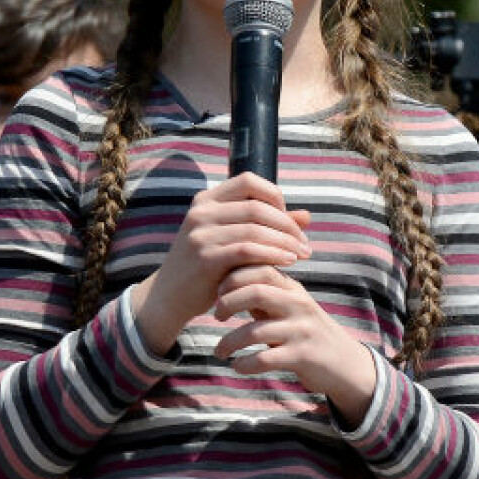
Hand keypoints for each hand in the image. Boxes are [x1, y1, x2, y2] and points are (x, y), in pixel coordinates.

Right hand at [133, 173, 310, 350]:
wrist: (170, 296)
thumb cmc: (209, 267)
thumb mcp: (235, 240)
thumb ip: (269, 226)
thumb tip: (308, 216)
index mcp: (207, 200)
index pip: (249, 181)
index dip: (275, 196)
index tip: (289, 220)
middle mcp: (201, 212)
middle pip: (257, 207)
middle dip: (288, 225)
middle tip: (305, 244)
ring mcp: (200, 234)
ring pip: (255, 229)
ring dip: (285, 242)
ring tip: (302, 255)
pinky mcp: (205, 257)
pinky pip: (248, 250)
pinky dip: (273, 254)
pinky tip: (288, 263)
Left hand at [212, 264, 375, 419]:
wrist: (345, 363)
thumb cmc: (307, 332)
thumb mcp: (290, 307)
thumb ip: (264, 293)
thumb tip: (225, 280)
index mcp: (293, 289)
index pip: (260, 268)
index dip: (232, 277)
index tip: (218, 293)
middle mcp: (299, 305)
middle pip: (256, 291)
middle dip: (227, 303)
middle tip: (217, 317)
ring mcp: (301, 331)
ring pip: (255, 331)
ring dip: (229, 343)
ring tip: (219, 352)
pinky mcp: (302, 356)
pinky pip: (264, 359)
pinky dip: (244, 364)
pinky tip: (238, 366)